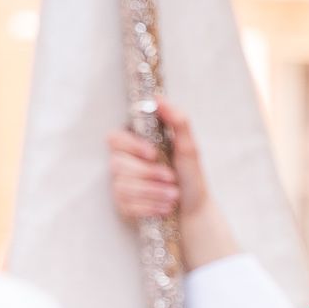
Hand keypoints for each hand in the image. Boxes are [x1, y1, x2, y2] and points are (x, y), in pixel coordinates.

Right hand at [107, 100, 238, 267]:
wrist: (194, 209)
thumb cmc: (189, 176)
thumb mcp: (188, 147)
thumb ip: (177, 120)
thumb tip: (158, 98)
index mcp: (136, 144)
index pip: (114, 138)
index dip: (131, 146)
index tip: (153, 153)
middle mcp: (124, 163)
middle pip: (117, 164)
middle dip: (148, 173)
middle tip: (171, 178)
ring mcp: (120, 185)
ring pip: (123, 186)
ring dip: (153, 191)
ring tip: (173, 196)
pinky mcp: (123, 205)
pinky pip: (126, 205)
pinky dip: (150, 206)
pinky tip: (165, 207)